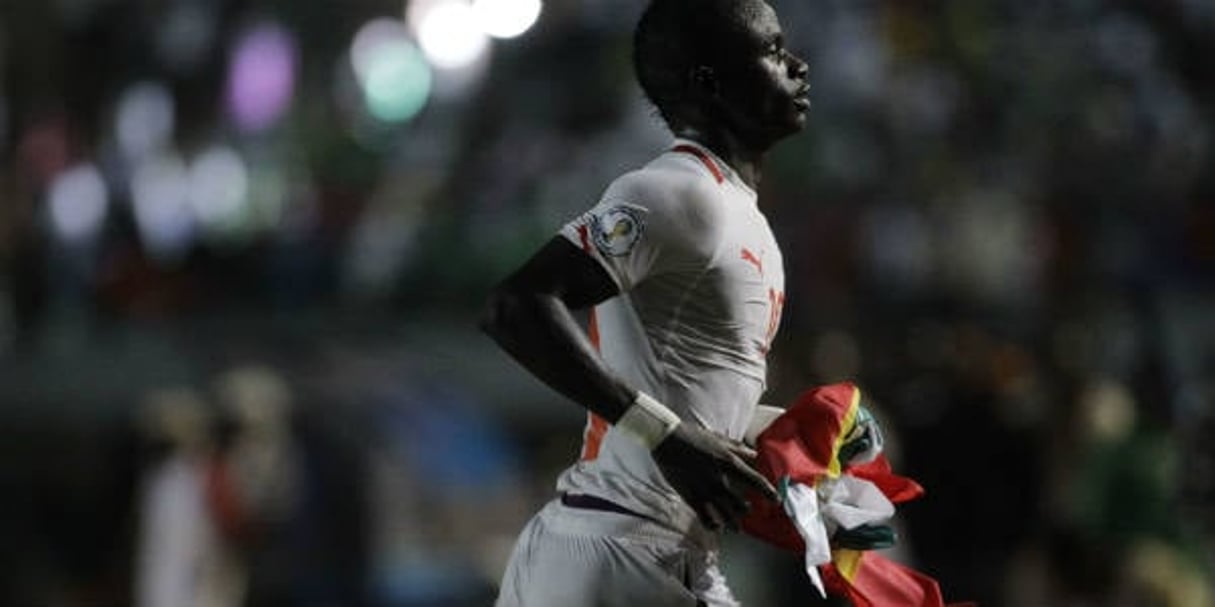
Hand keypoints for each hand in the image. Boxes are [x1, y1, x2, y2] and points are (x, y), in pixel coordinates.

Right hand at [652, 423, 779, 530]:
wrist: (667, 440)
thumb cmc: (695, 437)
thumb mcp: (721, 440)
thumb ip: (739, 449)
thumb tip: (756, 455)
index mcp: (729, 462)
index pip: (755, 481)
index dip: (768, 492)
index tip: (776, 500)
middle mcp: (719, 479)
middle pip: (741, 504)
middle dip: (747, 511)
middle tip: (749, 512)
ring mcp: (705, 490)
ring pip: (725, 515)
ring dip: (734, 523)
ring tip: (737, 528)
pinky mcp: (691, 497)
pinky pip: (706, 519)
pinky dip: (714, 526)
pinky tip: (717, 527)